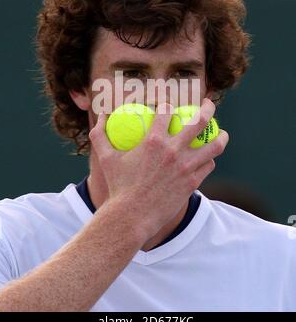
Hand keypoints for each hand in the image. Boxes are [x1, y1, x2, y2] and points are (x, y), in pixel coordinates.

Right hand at [89, 98, 228, 239]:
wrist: (132, 217)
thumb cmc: (118, 186)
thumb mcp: (106, 158)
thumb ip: (100, 134)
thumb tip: (100, 115)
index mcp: (154, 140)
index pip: (167, 111)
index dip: (168, 105)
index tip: (170, 106)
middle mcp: (173, 150)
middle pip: (199, 121)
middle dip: (208, 108)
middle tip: (208, 104)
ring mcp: (186, 167)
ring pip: (214, 146)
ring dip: (221, 136)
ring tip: (222, 132)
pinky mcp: (193, 182)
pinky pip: (209, 165)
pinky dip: (209, 159)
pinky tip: (208, 157)